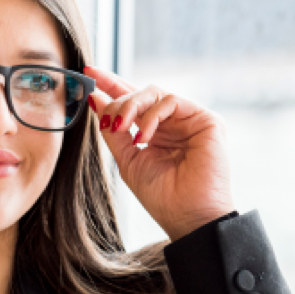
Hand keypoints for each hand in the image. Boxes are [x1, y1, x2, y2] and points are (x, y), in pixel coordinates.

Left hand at [85, 65, 235, 240]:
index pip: (133, 104)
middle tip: (97, 92)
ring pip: (154, 92)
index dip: (111, 86)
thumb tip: (96, 99)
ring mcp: (190, 120)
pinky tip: (144, 136)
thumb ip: (114, 130)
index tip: (88, 75)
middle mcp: (173, 124)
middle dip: (116, 89)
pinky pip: (172, 100)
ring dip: (130, 106)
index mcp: (156, 134)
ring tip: (121, 128)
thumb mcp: (127, 160)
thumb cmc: (162, 197)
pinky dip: (152, 115)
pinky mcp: (206, 120)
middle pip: (142, 92)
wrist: (189, 217)